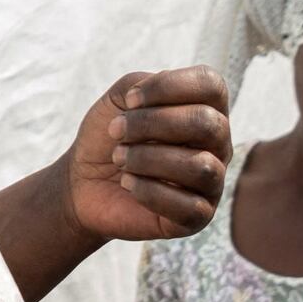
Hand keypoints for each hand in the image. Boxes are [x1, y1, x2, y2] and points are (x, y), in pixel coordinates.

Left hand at [66, 68, 231, 240]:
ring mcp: (211, 182)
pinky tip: (128, 184)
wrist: (84, 184)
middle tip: (117, 131)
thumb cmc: (110, 138)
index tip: (129, 101)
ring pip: (200, 166)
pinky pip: (188, 205)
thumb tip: (161, 97)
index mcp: (206, 109)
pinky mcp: (197, 217)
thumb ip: (141, 84)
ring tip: (120, 159)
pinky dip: (149, 191)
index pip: (211, 85)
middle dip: (152, 123)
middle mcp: (218, 145)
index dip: (169, 86)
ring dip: (148, 158)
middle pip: (206, 123)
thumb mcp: (118, 100)